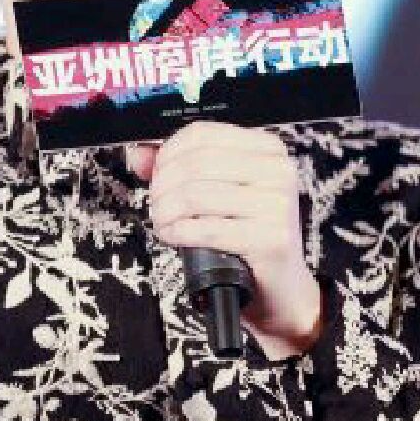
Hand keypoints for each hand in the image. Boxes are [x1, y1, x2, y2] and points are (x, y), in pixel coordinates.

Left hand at [125, 121, 323, 360]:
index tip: (156, 172)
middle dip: (162, 185)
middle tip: (156, 204)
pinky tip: (173, 235)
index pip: (203, 134)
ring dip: (166, 211)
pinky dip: (178, 232)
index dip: (167, 152)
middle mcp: (278, 171)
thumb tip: (138, 155)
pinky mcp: (271, 239)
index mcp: (267, 149)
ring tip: (163, 221)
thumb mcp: (215, 192)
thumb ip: (176, 168)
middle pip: (196, 164)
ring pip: (196, 195)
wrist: (281, 286)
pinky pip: (206, 229)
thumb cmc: (246, 234)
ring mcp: (277, 204)